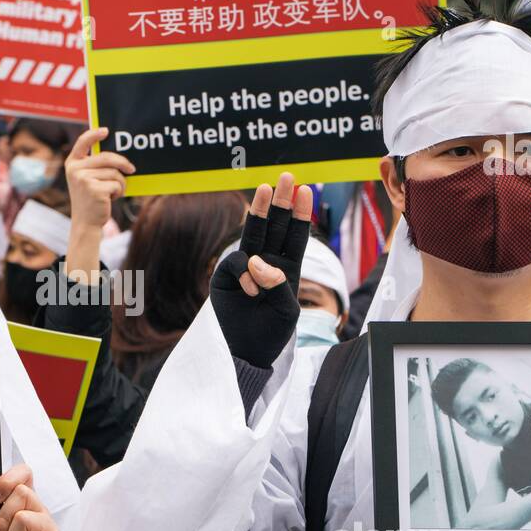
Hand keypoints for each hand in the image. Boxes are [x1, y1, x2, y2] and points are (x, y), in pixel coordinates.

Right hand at [65, 127, 133, 229]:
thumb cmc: (90, 199)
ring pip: (114, 172)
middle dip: (123, 163)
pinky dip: (119, 192)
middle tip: (132, 169)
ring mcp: (84, 179)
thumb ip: (94, 165)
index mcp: (72, 164)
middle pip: (107, 157)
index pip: (82, 142)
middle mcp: (75, 169)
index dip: (94, 134)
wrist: (86, 222)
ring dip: (120, 183)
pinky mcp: (94, 189)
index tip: (106, 131)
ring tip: (113, 193)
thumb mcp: (86, 179)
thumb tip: (117, 155)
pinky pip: (116, 184)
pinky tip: (110, 199)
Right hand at [208, 174, 312, 367]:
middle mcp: (266, 264)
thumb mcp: (286, 311)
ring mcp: (244, 269)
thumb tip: (255, 261)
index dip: (301, 214)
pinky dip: (243, 271)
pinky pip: (234, 262)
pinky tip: (249, 289)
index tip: (306, 190)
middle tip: (287, 177)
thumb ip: (277, 284)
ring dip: (260, 211)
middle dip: (282, 202)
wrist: (245, 353)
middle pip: (275, 227)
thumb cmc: (270, 334)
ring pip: (253, 234)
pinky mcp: (224, 277)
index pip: (296, 236)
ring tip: (265, 189)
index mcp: (288, 270)